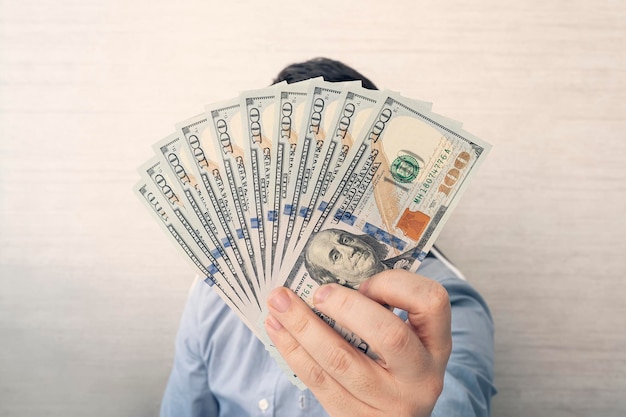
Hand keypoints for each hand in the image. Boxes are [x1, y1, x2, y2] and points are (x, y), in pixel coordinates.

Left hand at [264, 269, 451, 416]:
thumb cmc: (398, 368)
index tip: (366, 283)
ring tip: (279, 301)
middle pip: (388, 335)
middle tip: (318, 292)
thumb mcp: (412, 341)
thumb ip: (387, 312)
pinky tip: (277, 328)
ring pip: (340, 360)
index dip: (396, 285)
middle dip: (347, 306)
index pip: (431, 302)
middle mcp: (420, 375)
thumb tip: (335, 277)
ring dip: (303, 325)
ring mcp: (388, 401)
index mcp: (436, 345)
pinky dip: (292, 349)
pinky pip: (318, 380)